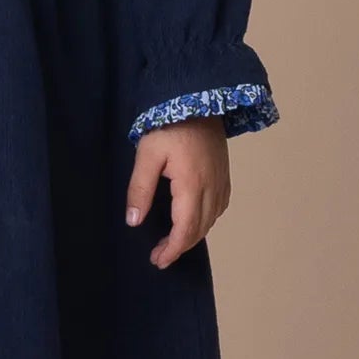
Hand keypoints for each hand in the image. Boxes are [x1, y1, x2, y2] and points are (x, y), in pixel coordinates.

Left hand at [125, 116, 230, 266]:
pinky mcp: (225, 173)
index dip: (172, 249)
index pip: (185, 229)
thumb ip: (140, 189)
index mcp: (192, 185)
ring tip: (173, 242)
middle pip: (200, 229)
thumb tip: (134, 222)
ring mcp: (222, 180)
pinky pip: (220, 206)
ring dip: (193, 235)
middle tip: (159, 256)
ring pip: (212, 219)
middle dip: (180, 246)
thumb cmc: (168, 125)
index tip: (158, 260)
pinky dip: (207, 220)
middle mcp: (212, 187)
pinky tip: (194, 220)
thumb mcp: (147, 155)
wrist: (199, 98)